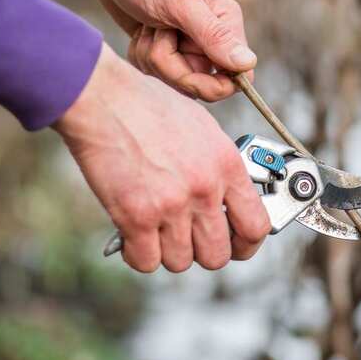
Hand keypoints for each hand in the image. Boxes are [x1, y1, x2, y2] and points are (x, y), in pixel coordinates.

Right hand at [52, 44, 270, 271]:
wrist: (105, 98)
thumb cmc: (149, 107)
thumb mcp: (203, 130)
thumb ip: (218, 167)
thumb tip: (224, 200)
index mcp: (227, 165)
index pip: (255, 226)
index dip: (247, 245)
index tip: (237, 245)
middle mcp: (204, 189)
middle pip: (217, 255)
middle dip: (203, 252)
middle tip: (189, 239)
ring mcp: (171, 205)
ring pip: (181, 262)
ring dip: (168, 252)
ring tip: (158, 230)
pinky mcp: (135, 216)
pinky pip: (145, 262)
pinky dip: (138, 254)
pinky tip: (134, 235)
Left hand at [60, 0, 254, 100]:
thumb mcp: (181, 4)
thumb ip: (214, 36)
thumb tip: (248, 63)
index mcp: (226, 26)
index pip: (236, 77)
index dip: (213, 86)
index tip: (186, 75)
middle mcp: (211, 41)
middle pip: (199, 84)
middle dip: (171, 66)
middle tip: (157, 35)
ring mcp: (187, 49)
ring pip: (174, 81)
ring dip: (151, 56)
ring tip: (148, 27)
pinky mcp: (165, 53)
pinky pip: (155, 74)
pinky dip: (141, 55)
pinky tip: (141, 32)